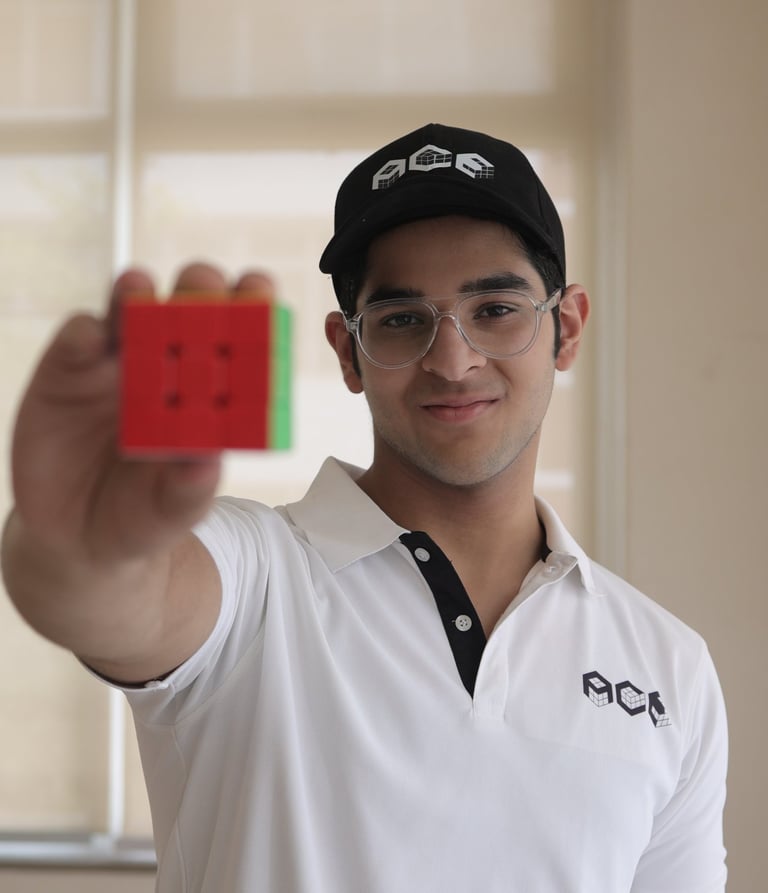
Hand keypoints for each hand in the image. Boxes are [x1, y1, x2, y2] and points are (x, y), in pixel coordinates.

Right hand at [10, 262, 261, 564]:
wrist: (76, 536)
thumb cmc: (143, 516)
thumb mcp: (171, 514)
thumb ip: (189, 491)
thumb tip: (207, 465)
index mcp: (209, 393)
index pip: (239, 340)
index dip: (253, 311)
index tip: (261, 295)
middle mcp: (169, 366)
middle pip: (189, 306)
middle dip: (200, 288)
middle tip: (203, 289)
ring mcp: (117, 363)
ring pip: (130, 308)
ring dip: (136, 293)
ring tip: (139, 289)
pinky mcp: (68, 370)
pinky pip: (76, 338)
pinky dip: (83, 332)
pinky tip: (90, 338)